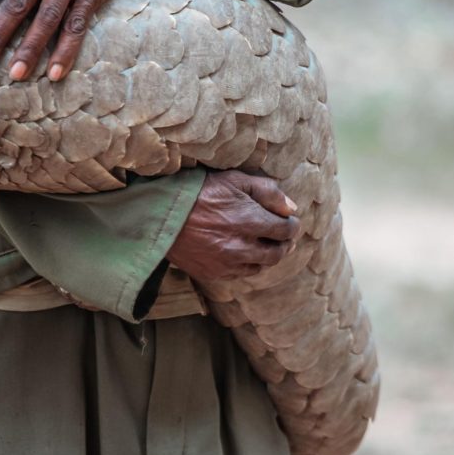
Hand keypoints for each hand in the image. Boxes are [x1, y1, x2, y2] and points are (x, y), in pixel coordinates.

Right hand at [168, 171, 300, 281]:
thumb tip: (291, 208)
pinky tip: (244, 255)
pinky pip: (239, 274)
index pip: (285, 230)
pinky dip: (247, 265)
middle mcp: (242, 246)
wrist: (161, 214)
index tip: (290, 221)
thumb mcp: (235, 180)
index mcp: (250, 221)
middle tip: (284, 237)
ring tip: (266, 246)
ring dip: (267, 256)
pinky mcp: (213, 273)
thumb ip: (267, 192)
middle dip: (284, 244)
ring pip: (260, 266)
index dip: (292, 225)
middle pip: (277, 253)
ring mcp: (227, 263)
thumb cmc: (199, 191)